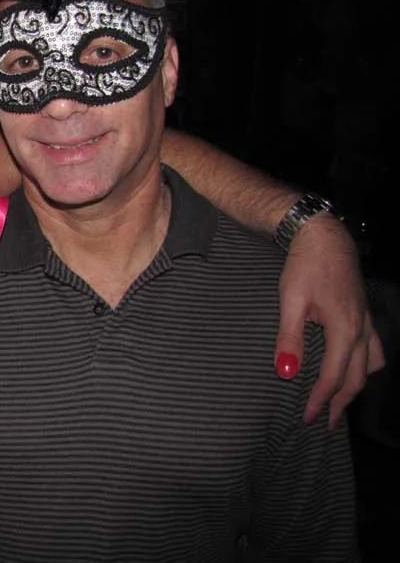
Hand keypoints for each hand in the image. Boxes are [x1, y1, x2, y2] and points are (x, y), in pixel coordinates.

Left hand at [276, 213, 385, 427]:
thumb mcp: (290, 301)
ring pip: (371, 365)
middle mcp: (361, 329)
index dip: (321, 400)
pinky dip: (367, 366)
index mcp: (343, 329)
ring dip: (357, 386)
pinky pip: (374, 349)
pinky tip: (357, 368)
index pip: (334, 376)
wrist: (324, 237)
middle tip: (326, 423)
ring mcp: (366, 321)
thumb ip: (289, 338)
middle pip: (357, 377)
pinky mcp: (364, 314)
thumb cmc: (304, 267)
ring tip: (341, 402)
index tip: (308, 418)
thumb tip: (286, 372)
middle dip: (341, 403)